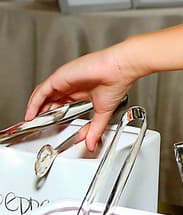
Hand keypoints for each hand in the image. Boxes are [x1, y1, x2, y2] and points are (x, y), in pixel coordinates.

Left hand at [26, 46, 141, 149]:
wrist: (120, 69)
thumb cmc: (116, 83)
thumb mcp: (103, 113)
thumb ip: (94, 129)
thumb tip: (91, 144)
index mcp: (82, 91)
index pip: (63, 104)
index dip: (55, 115)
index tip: (51, 126)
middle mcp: (72, 85)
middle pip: (50, 100)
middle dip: (42, 113)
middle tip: (36, 125)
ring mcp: (65, 81)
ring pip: (43, 95)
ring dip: (35, 109)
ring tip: (30, 121)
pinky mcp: (60, 77)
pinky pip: (41, 91)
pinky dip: (34, 103)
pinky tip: (30, 113)